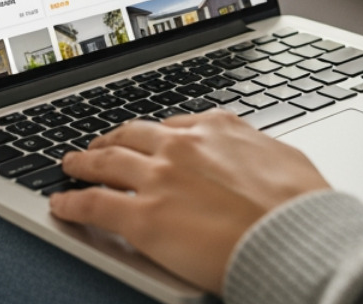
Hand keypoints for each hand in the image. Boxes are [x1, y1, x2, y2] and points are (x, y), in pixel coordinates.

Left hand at [49, 111, 330, 292]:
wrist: (295, 237)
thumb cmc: (301, 206)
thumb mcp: (284, 158)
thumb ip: (258, 151)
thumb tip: (257, 156)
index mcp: (216, 128)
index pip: (173, 126)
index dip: (153, 135)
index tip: (147, 140)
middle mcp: (182, 146)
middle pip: (131, 136)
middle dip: (111, 140)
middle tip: (99, 146)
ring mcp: (159, 179)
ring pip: (105, 163)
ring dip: (83, 163)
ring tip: (71, 166)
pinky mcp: (143, 218)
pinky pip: (94, 205)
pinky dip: (72, 203)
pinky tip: (61, 204)